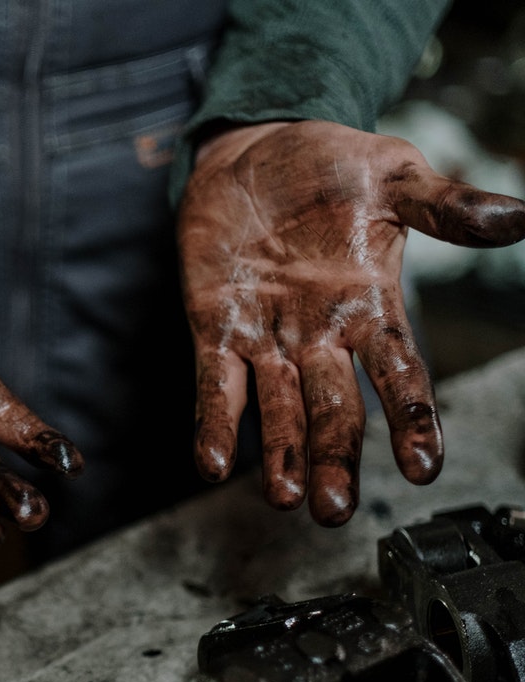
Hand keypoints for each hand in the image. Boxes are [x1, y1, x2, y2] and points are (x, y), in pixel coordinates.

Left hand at [179, 120, 524, 525]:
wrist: (254, 148)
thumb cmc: (329, 166)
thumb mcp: (394, 177)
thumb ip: (445, 206)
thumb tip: (518, 217)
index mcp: (372, 306)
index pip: (400, 374)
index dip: (412, 421)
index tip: (424, 468)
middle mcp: (321, 336)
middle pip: (334, 409)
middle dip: (335, 458)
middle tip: (335, 510)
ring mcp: (267, 337)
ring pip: (277, 409)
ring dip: (281, 455)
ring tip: (286, 499)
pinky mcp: (216, 329)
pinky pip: (215, 384)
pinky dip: (215, 422)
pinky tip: (211, 462)